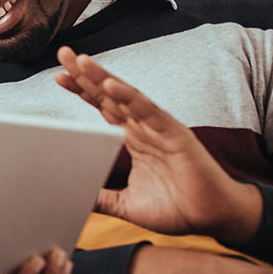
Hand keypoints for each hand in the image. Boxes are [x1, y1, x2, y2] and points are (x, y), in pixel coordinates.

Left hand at [53, 47, 262, 242]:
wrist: (213, 219)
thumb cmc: (177, 209)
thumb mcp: (126, 204)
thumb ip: (101, 198)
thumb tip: (72, 198)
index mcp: (133, 140)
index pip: (103, 108)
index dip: (83, 91)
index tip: (59, 77)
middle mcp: (144, 129)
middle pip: (110, 96)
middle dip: (86, 76)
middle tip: (63, 54)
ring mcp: (159, 129)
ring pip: (127, 98)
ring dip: (104, 78)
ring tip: (82, 61)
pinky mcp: (176, 134)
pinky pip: (150, 112)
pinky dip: (130, 97)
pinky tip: (111, 85)